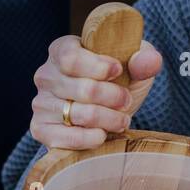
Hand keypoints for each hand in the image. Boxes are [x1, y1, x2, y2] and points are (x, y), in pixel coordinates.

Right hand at [29, 34, 161, 149]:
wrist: (102, 114)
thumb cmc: (116, 83)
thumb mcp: (132, 66)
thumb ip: (143, 59)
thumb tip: (149, 60)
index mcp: (61, 50)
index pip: (70, 57)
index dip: (98, 66)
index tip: (119, 71)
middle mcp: (45, 75)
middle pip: (82, 89)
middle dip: (113, 97)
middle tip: (126, 101)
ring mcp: (40, 103)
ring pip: (81, 114)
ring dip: (109, 119)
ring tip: (121, 119)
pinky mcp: (41, 129)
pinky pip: (69, 138)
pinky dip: (92, 138)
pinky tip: (103, 134)